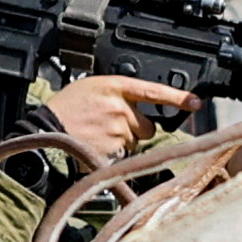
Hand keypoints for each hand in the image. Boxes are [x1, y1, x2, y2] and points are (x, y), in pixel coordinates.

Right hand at [45, 75, 198, 163]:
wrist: (44, 130)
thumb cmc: (65, 108)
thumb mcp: (92, 87)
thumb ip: (119, 93)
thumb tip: (138, 104)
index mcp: (116, 87)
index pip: (154, 91)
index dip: (178, 97)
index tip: (196, 102)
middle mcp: (120, 107)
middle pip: (147, 126)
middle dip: (136, 129)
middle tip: (112, 126)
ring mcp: (117, 130)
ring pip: (135, 142)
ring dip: (122, 141)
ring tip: (98, 135)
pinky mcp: (112, 150)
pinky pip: (123, 154)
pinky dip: (113, 153)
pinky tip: (95, 145)